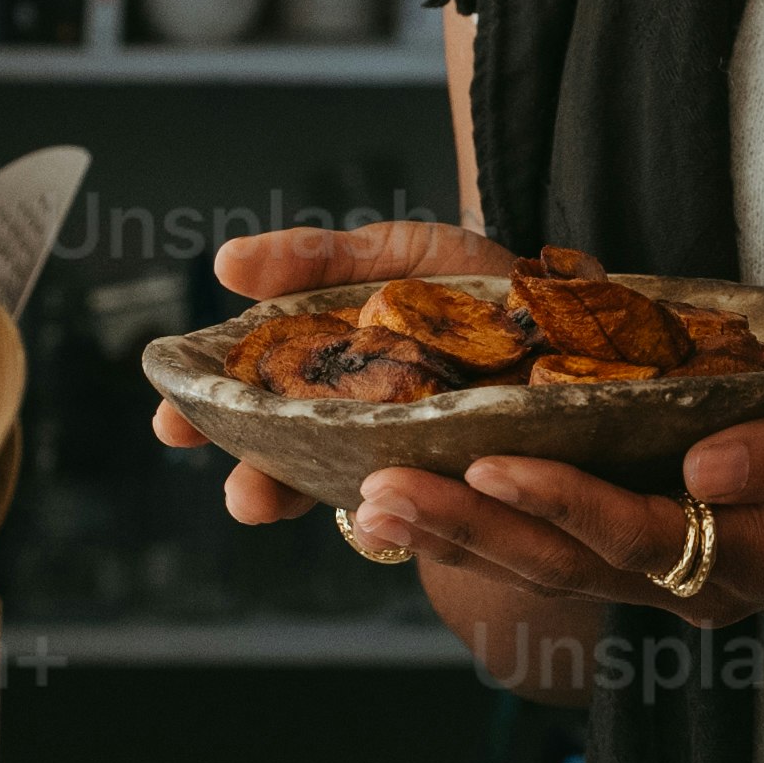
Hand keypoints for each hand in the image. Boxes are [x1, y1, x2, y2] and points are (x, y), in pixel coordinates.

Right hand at [149, 220, 522, 529]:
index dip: (207, 412)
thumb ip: (318, 259)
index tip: (169, 421)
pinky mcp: (470, 492)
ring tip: (276, 502)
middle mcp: (363, 425)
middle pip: (288, 457)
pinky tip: (380, 498)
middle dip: (252, 474)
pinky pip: (431, 508)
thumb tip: (227, 263)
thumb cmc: (480, 289)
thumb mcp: (397, 255)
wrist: (594, 324)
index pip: (252, 399)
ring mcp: (413, 461)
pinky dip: (403, 505)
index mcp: (332, 369)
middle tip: (235, 490)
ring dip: (308, 500)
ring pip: (346, 491)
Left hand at [339, 350, 763, 620]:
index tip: (487, 462)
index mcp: (752, 557)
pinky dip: (489, 530)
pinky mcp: (654, 557)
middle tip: (377, 494)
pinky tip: (427, 500)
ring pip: (549, 568)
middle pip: (565, 566)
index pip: (639, 536)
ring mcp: (671, 580)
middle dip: (469, 531)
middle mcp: (696, 585)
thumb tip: (705, 470)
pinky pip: (559, 553)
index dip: (562, 503)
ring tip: (370, 503)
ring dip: (459, 537)